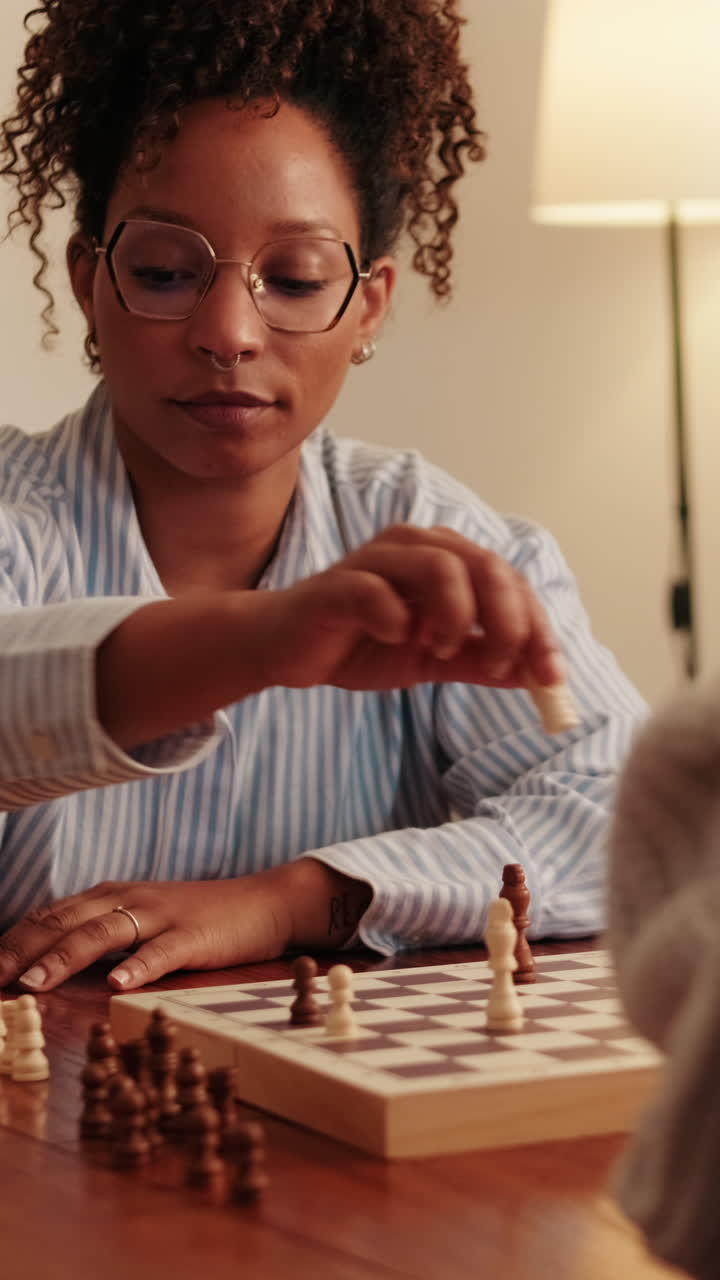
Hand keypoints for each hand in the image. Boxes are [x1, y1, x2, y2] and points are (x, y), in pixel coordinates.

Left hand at [0, 862, 366, 991]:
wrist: (262, 903)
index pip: (51, 915)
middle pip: (65, 921)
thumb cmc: (196, 918)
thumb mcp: (140, 919)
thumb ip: (99, 935)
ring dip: (64, 958)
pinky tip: (117, 983)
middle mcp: (128, 899)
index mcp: (111, 896)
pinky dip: (137, 967)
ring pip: (102, 933)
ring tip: (33, 983)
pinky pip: (161, 952)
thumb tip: (46, 964)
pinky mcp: (193, 936)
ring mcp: (161, 916)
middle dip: (22, 950)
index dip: (14, 939)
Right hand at [261, 524, 562, 692]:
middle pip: (485, 565)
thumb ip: (481, 661)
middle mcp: (417, 545)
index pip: (509, 581)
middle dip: (508, 621)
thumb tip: (536, 677)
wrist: (288, 650)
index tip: (551, 678)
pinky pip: (377, 591)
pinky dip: (397, 619)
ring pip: (440, 566)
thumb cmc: (361, 643)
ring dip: (457, 615)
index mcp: (447, 558)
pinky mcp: (339, 584)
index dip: (537, 627)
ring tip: (444, 650)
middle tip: (503, 667)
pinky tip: (397, 639)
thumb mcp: (435, 659)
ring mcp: (376, 559)